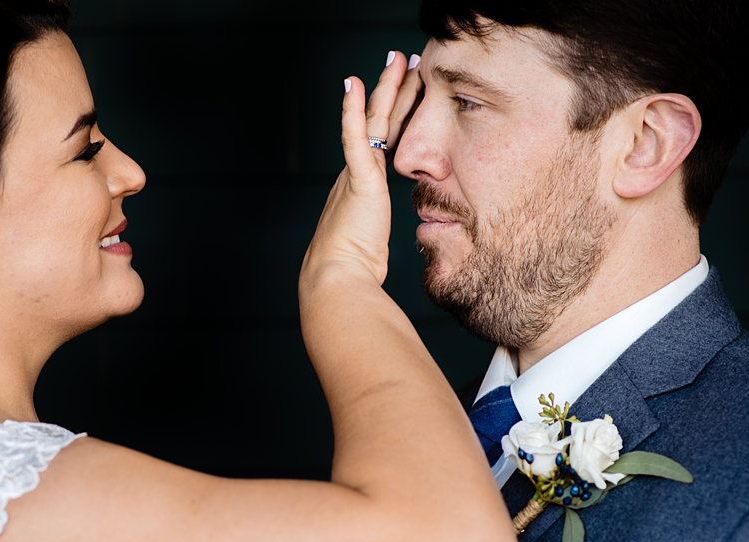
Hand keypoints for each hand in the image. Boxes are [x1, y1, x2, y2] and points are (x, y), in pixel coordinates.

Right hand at [300, 51, 423, 291]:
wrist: (338, 276)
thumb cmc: (353, 266)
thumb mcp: (374, 240)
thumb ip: (380, 228)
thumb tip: (397, 239)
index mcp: (365, 184)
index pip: (388, 140)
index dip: (399, 113)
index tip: (411, 89)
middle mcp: (358, 172)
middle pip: (381, 121)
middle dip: (394, 89)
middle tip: (404, 59)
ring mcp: (357, 173)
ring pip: (374, 122)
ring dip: (384, 89)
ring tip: (395, 60)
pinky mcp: (358, 180)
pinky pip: (355, 140)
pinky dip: (353, 113)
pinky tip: (353, 87)